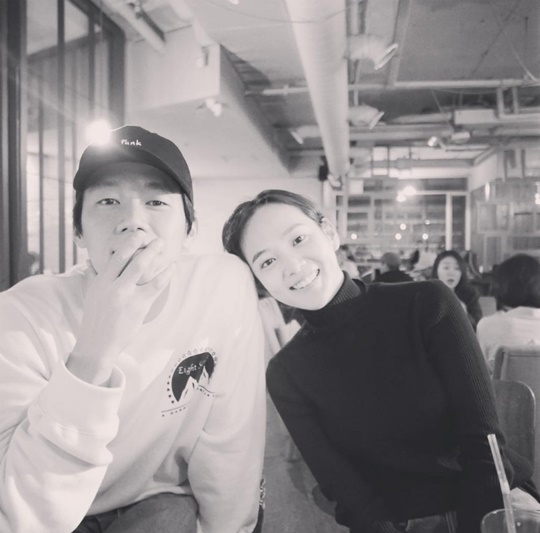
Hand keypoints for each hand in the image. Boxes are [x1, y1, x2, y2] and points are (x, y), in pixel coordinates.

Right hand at [67, 233, 175, 384]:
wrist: (97, 344)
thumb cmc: (95, 320)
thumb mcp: (91, 296)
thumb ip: (92, 278)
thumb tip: (90, 263)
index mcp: (100, 282)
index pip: (116, 257)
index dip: (129, 244)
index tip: (138, 235)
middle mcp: (112, 286)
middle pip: (131, 259)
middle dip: (146, 246)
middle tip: (157, 239)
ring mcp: (126, 295)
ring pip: (143, 268)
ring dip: (155, 255)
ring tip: (164, 247)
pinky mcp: (138, 306)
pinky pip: (156, 286)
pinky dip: (165, 275)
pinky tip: (171, 268)